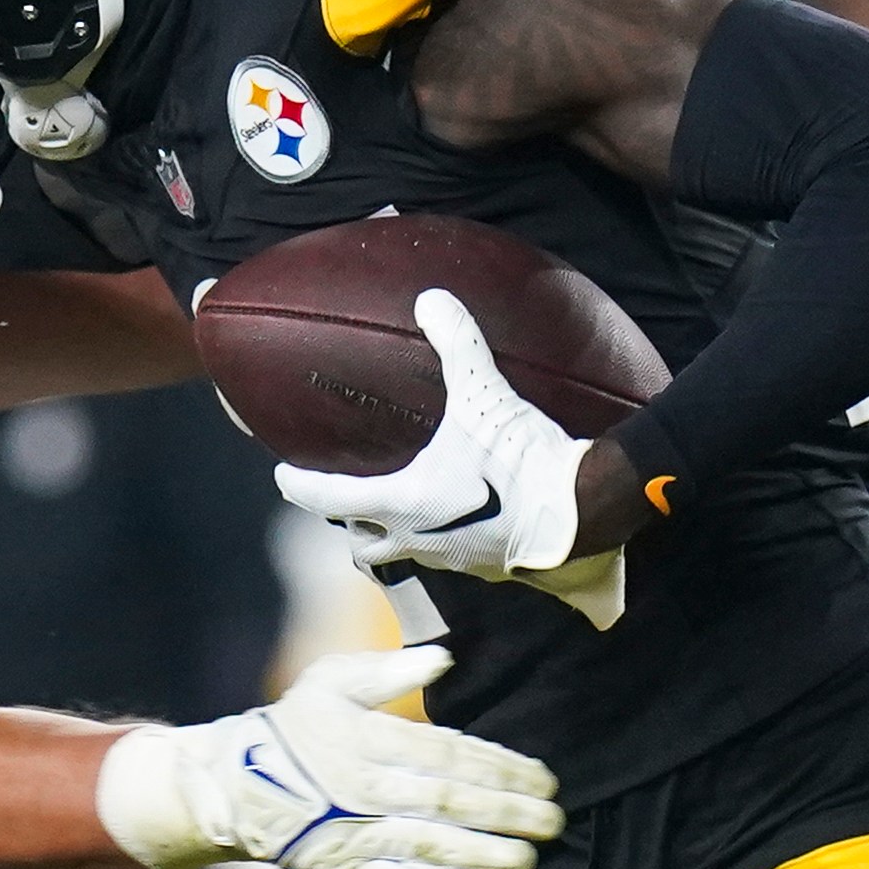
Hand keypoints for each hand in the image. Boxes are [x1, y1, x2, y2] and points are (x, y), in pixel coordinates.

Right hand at [95, 647, 562, 868]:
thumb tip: (442, 658)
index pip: (444, 752)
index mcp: (363, 736)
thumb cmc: (294, 726)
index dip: (497, 765)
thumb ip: (386, 670)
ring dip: (482, 853)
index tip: (542, 776)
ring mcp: (351, 833)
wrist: (234, 784)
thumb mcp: (329, 682)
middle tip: (555, 818)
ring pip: (428, 844)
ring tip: (529, 858)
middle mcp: (362, 786)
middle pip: (446, 799)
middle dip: (506, 809)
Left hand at [274, 290, 624, 627]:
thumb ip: (457, 346)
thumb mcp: (486, 397)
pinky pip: (447, 557)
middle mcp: (419, 539)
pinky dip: (438, 540)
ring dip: (392, 537)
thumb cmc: (525, 462)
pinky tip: (456, 516)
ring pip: (403, 557)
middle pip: (362, 543)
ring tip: (398, 510)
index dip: (302, 486)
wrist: (585, 513)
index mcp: (404, 503)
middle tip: (346, 498)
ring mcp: (453, 559)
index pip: (331, 499)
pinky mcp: (488, 569)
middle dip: (350, 523)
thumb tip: (431, 299)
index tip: (283, 476)